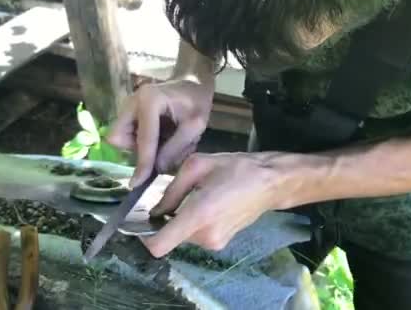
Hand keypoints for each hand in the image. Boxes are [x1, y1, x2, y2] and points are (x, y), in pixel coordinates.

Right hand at [107, 78, 214, 186]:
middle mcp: (132, 101)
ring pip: (121, 138)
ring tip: (165, 140)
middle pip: (119, 137)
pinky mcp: (128, 113)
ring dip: (141, 146)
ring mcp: (127, 106)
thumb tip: (156, 169)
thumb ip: (175, 148)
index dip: (142, 163)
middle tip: (161, 148)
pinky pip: (127, 135)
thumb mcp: (195, 126)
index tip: (138, 183)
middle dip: (137, 149)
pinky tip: (160, 135)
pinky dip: (141, 141)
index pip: (143, 139)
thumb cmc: (196, 102)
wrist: (192, 84)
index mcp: (149, 100)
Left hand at [140, 152, 284, 256]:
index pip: (159, 245)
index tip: (139, 223)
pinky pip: (197, 234)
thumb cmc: (236, 168)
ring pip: (183, 235)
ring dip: (182, 219)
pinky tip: (209, 202)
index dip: (143, 238)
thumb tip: (156, 210)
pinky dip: (195, 222)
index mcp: (198, 215)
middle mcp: (205, 236)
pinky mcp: (221, 242)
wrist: (271, 182)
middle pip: (170, 235)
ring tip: (199, 195)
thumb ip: (171, 191)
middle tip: (179, 195)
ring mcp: (215, 243)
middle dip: (168, 219)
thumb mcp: (197, 166)